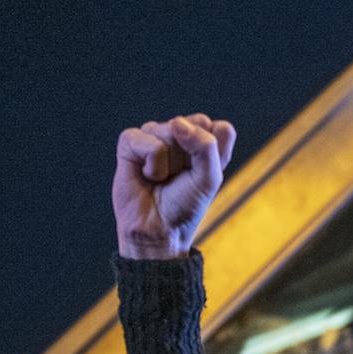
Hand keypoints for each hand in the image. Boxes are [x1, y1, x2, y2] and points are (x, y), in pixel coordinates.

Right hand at [112, 113, 237, 258]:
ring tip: (162, 179)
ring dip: (169, 163)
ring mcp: (154, 135)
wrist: (157, 230)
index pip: (221, 129)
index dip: (214, 155)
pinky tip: (147, 175)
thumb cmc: (185, 206)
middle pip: (193, 125)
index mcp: (204, 141)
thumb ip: (206, 146)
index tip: (204, 176)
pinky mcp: (131, 142)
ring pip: (169, 130)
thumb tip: (176, 122)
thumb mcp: (209, 179)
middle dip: (190, 157)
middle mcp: (180, 135)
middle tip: (180, 178)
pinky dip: (151, 163)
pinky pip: (144, 138)